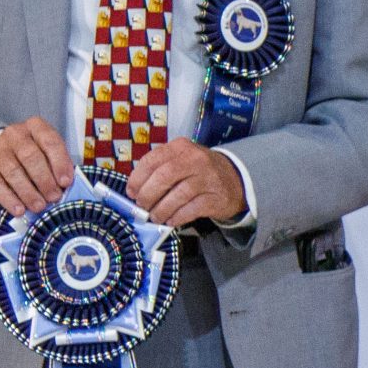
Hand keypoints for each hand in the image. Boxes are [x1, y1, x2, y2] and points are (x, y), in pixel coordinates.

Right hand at [0, 116, 72, 213]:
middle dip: (44, 179)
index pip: (50, 141)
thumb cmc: (31, 157)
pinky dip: (9, 199)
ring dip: (28, 192)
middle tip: (54, 197)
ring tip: (39, 206)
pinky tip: (19, 210)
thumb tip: (65, 187)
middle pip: (30, 156)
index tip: (66, 182)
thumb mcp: (47, 153)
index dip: (59, 162)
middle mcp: (14, 134)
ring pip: (13, 171)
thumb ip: (57, 165)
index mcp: (35, 127)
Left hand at [128, 138, 245, 227]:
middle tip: (142, 207)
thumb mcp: (181, 160)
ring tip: (155, 216)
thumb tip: (136, 190)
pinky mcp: (215, 198)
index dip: (137, 178)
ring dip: (161, 209)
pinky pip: (191, 209)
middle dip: (148, 195)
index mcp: (181, 147)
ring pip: (177, 195)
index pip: (152, 160)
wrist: (236, 180)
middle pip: (164, 176)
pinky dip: (177, 217)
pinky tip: (171, 220)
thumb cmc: (200, 172)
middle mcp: (195, 159)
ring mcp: (207, 178)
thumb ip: (160, 169)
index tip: (131, 192)